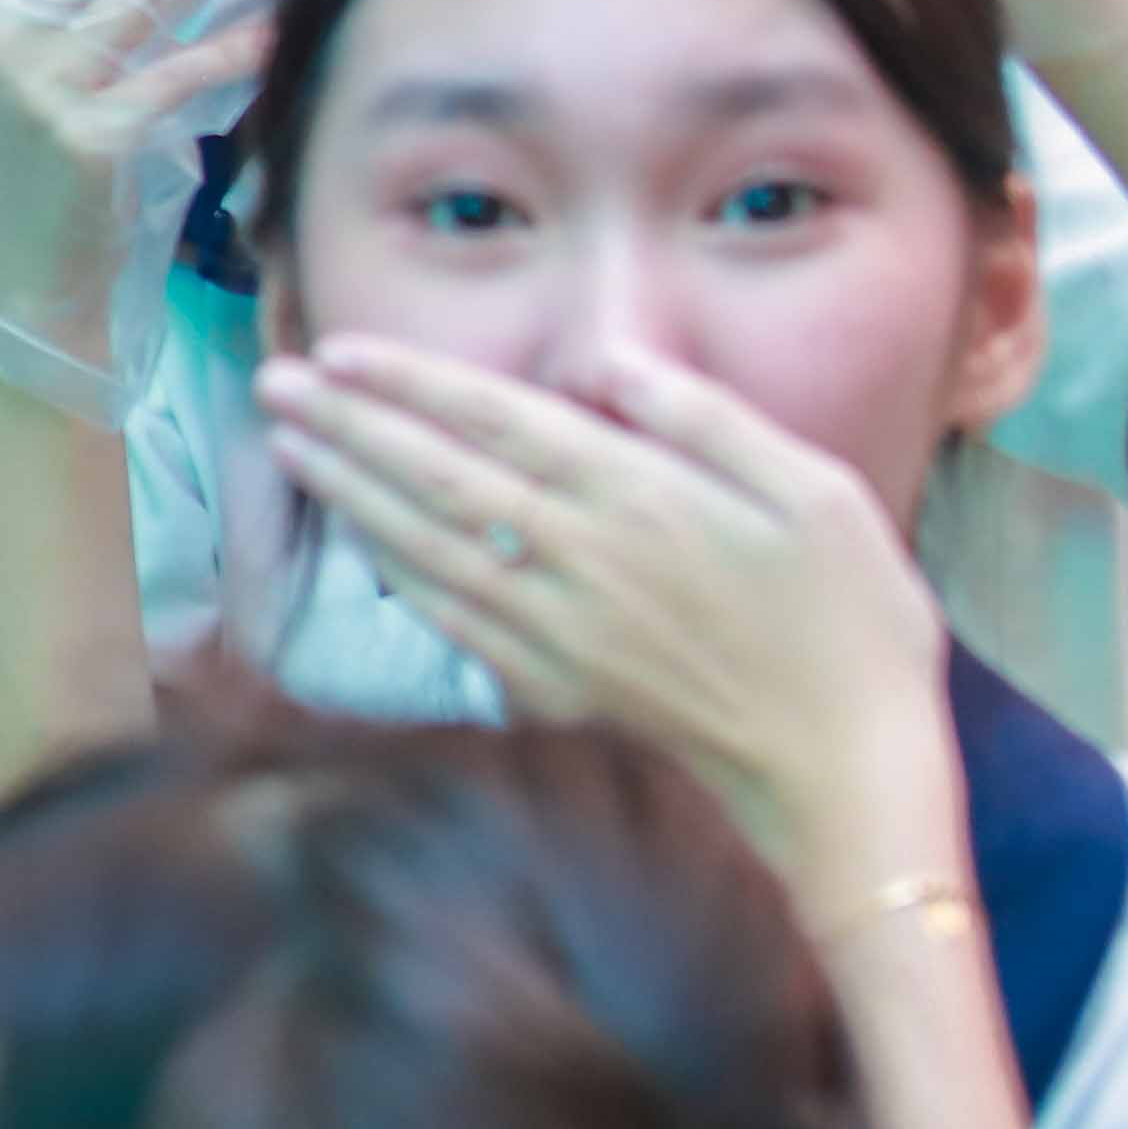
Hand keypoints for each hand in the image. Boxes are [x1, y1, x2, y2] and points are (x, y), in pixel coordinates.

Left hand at [250, 332, 956, 919]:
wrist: (847, 777)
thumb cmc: (853, 624)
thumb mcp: (817, 493)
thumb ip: (706, 421)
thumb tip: (610, 363)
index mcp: (644, 501)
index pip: (501, 424)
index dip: (413, 385)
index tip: (342, 351)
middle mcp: (583, 563)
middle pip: (440, 481)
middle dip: (350, 428)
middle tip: (275, 384)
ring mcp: (560, 633)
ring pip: (428, 549)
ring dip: (352, 494)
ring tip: (289, 445)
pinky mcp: (558, 689)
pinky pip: (453, 624)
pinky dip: (395, 578)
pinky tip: (360, 547)